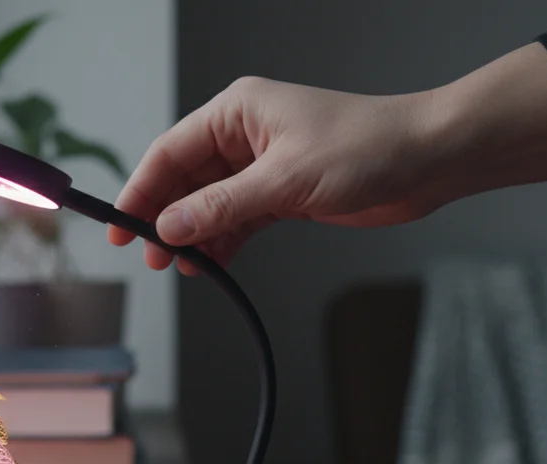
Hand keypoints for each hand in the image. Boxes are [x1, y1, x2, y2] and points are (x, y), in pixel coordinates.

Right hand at [108, 76, 439, 272]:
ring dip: (194, 236)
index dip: (141, 191)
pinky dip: (223, 241)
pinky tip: (212, 263)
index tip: (120, 227)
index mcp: (238, 112)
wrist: (426, 160)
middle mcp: (245, 136)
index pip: (171, 152)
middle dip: (165, 219)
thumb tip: (170, 227)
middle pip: (185, 181)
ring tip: (182, 267)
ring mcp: (264, 166)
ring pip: (210, 204)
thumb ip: (222, 206)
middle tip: (151, 257)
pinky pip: (238, 219)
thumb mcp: (284, 181)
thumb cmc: (366, 147)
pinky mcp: (284, 193)